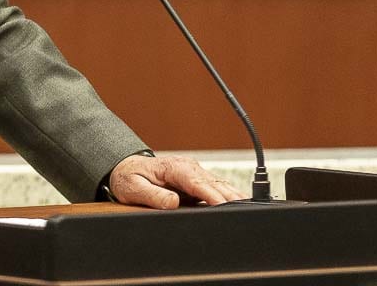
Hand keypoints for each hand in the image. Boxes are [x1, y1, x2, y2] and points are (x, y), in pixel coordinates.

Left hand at [108, 154, 245, 207]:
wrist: (126, 168)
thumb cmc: (129, 178)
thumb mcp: (134, 188)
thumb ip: (153, 196)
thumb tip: (173, 202)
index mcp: (173, 168)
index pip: (196, 183)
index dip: (212, 195)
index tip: (224, 205)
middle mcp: (187, 166)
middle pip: (213, 183)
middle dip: (230, 196)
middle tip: (247, 210)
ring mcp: (194, 171)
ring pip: (218, 183)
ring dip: (234, 195)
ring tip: (250, 208)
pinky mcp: (196, 179)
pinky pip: (216, 186)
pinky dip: (229, 194)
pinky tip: (241, 203)